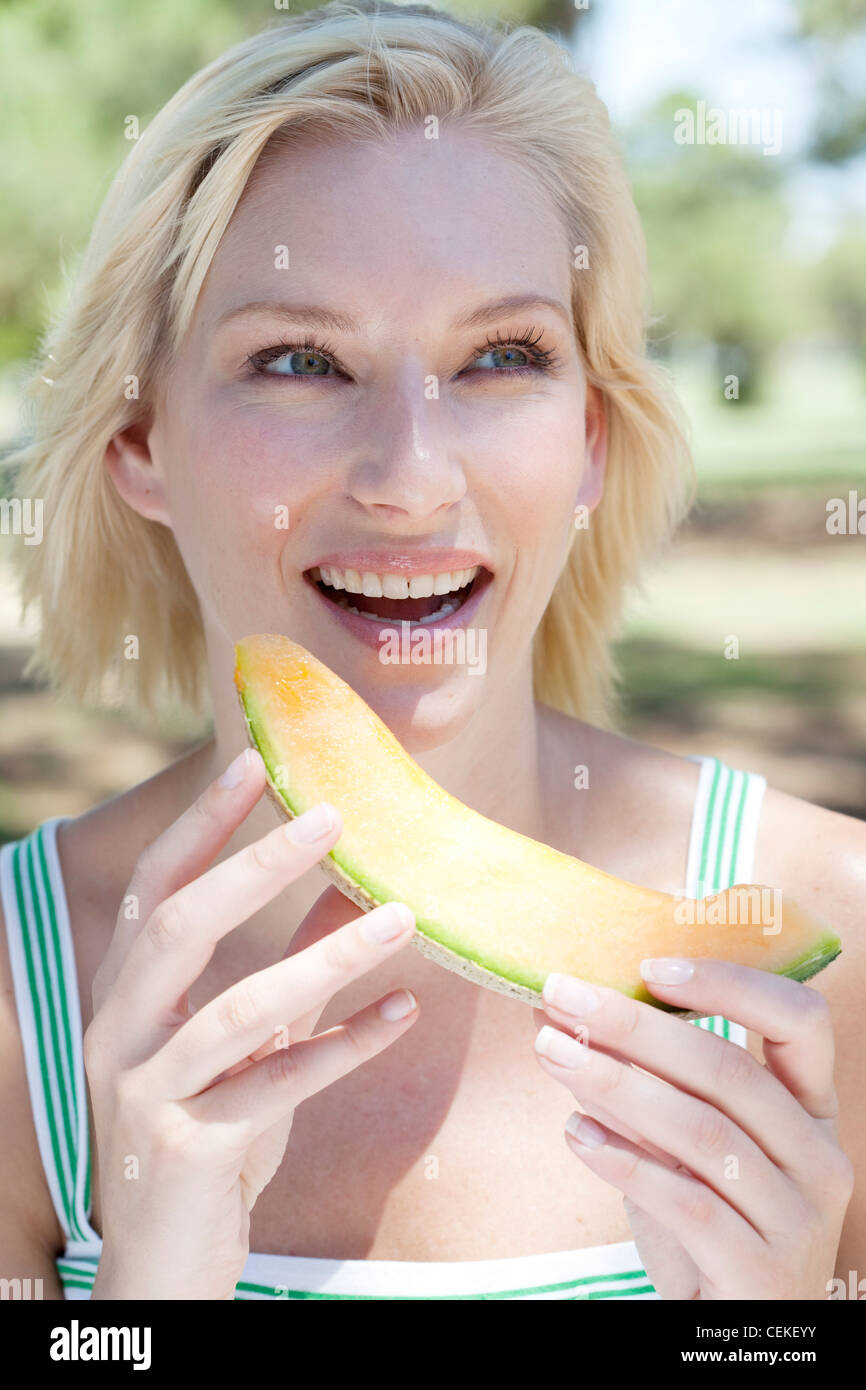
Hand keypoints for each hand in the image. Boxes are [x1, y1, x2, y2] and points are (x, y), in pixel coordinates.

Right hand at [85, 747, 418, 1299]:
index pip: (156, 889)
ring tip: (400, 917)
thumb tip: (361, 889)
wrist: (165, 1261)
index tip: (253, 762)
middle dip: (255, 866)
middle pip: (180, 928)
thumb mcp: (253, 1042)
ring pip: (238, 1009)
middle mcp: (122, 1033)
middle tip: (331, 816)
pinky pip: (275, 1086)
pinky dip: (343, 1046)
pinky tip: (402, 1014)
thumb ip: (295, 966)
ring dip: (326, 957)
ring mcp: (148, 1093)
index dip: (201, 824)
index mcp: (127, 995)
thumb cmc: (210, 1134)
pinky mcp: (188, 1150)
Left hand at [532, 959, 853, 1299]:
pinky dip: (626, 1162)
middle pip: (729, 1070)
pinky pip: (689, 1204)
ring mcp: (797, 1219)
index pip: (800, 1020)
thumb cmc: (705, 1224)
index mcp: (810, 1108)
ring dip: (616, 1081)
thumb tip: (556, 1010)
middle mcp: (818, 1157)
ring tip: (551, 1051)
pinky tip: (577, 1135)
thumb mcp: (677, 1145)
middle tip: (561, 995)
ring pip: (703, 1131)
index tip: (649, 964)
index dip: (729, 982)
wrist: (730, 1335)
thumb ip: (636, 1080)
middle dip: (635, 1025)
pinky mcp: (760, 1272)